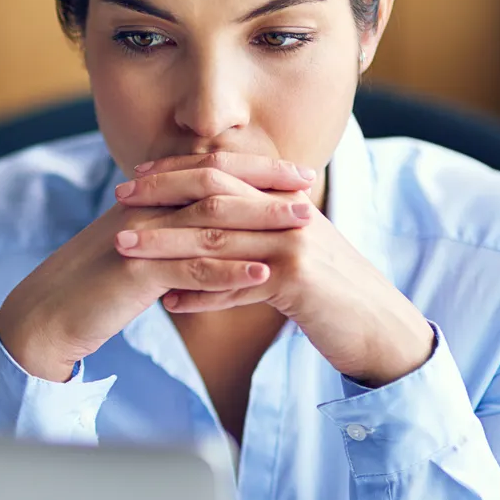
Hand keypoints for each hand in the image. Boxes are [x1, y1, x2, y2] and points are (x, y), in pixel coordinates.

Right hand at [0, 156, 315, 381]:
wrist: (47, 312)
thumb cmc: (93, 285)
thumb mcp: (135, 249)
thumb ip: (170, 233)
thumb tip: (211, 228)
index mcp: (146, 199)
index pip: (207, 171)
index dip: (254, 168)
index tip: (296, 173)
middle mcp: (143, 208)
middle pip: (214, 186)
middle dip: (266, 185)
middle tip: (310, 188)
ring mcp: (139, 238)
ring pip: (209, 221)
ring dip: (260, 222)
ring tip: (304, 226)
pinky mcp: (134, 272)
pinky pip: (190, 269)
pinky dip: (230, 271)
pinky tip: (264, 276)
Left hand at [117, 154, 434, 387]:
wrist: (380, 328)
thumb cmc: (328, 294)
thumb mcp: (288, 256)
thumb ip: (249, 239)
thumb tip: (198, 242)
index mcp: (284, 200)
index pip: (223, 172)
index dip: (177, 171)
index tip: (135, 177)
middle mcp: (289, 214)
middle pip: (214, 194)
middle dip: (161, 194)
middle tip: (119, 199)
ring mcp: (295, 245)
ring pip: (217, 239)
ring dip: (165, 244)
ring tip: (125, 248)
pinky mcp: (299, 282)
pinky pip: (237, 285)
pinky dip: (201, 295)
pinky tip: (169, 303)